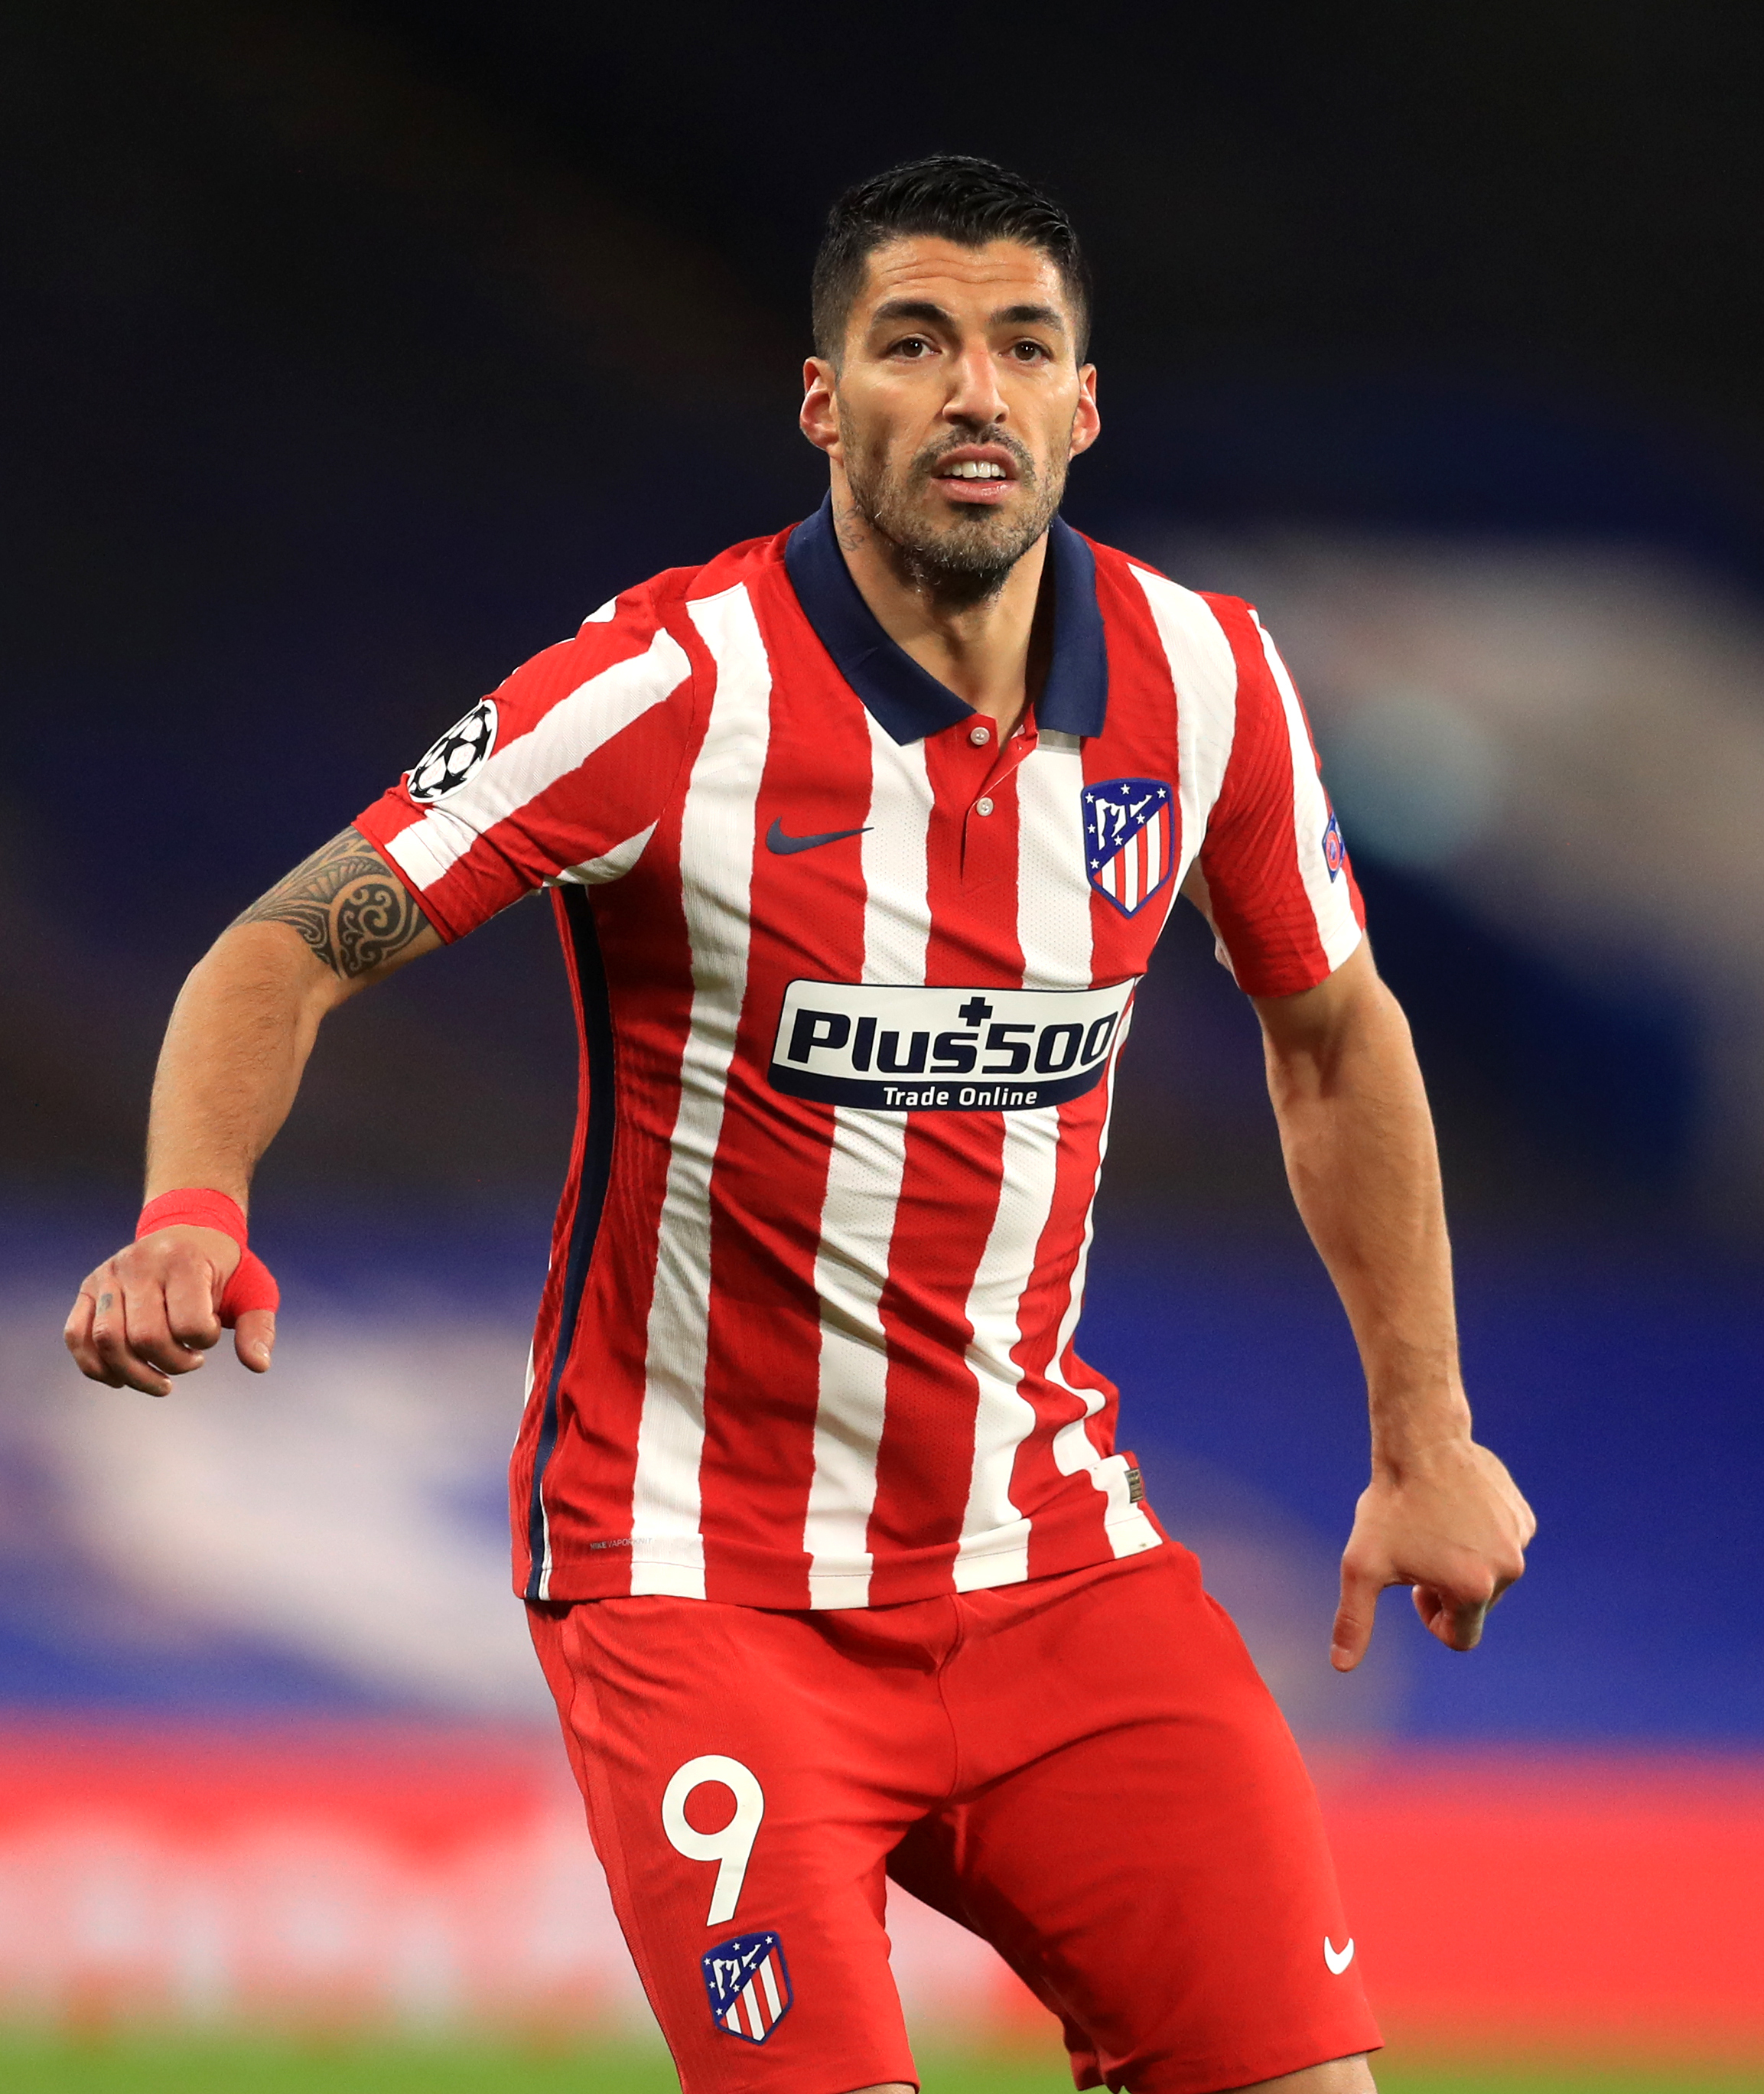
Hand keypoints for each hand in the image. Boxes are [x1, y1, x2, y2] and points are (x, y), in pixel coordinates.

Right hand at [63, 1225, 275, 1395]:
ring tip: (161, 1380)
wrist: (190, 1230)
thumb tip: (258, 1365)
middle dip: (172, 1364)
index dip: (203, 1342)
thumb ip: (258, 1327)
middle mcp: (139, 1263)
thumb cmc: (225, 1267)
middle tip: (192, 1361)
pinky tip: (122, 1379)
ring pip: (107, 1341)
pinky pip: (77, 1336)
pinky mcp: (88, 1288)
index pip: (188, 1324)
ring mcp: (109, 1275)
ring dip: (134, 1375)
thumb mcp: (254, 1289)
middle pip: (145, 1338)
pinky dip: (96, 1367)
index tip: (210, 1334)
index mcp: (184, 1260)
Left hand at [1331, 1436, 1534, 1670]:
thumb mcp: (1362, 1567)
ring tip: (1435, 1526)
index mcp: (1474, 1591)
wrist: (1420, 1443)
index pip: (1460, 1638)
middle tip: (1420, 1551)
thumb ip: (1354, 1620)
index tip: (1415, 1589)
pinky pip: (1503, 1542)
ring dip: (1464, 1561)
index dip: (1432, 1619)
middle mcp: (1508, 1570)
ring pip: (1490, 1573)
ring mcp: (1519, 1541)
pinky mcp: (1523, 1516)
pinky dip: (1481, 1535)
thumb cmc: (1388, 1507)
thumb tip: (1340, 1667)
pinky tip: (1454, 1508)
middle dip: (1448, 1588)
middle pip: (1476, 1605)